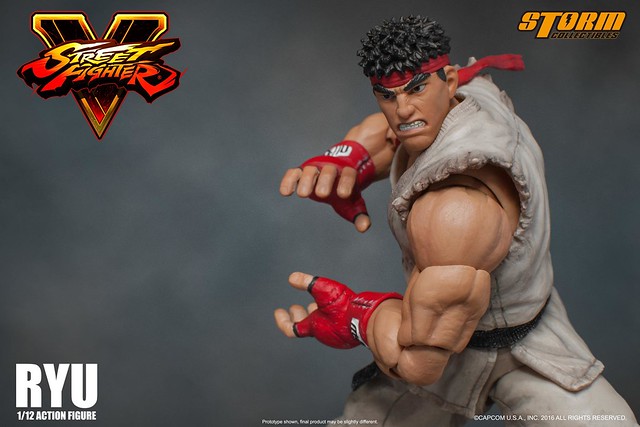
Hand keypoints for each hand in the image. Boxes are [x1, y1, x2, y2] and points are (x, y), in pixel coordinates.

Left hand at [274, 272, 400, 348]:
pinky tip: (331, 309)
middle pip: (305, 327)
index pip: (291, 329)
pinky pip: (332, 327)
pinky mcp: (347, 335)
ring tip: (313, 305)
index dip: (282, 321)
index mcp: (314, 327)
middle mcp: (323, 334)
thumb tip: (292, 278)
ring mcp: (336, 336)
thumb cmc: (345, 307)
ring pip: (320, 326)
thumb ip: (306, 282)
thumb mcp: (323, 289)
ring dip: (314, 315)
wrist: (368, 319)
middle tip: (295, 307)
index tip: (279, 312)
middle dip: (299, 315)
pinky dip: (327, 318)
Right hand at [279, 141, 374, 232]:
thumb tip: (364, 228)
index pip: (349, 175)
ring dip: (306, 180)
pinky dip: (289, 180)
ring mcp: (315, 168)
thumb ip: (359, 215)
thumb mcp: (354, 203)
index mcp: (348, 173)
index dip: (346, 183)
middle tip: (322, 195)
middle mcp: (331, 168)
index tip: (343, 195)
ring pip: (310, 170)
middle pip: (328, 171)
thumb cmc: (346, 190)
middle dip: (325, 181)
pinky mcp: (302, 171)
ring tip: (302, 195)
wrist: (337, 172)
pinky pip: (294, 173)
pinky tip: (285, 193)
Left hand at [397, 266, 490, 353]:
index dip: (408, 340)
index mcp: (426, 301)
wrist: (459, 253)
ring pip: (452, 346)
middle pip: (436, 345)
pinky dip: (454, 341)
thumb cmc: (430, 271)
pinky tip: (446, 332)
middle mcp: (450, 308)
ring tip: (433, 337)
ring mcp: (467, 312)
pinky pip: (465, 338)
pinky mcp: (478, 313)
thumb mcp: (412, 292)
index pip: (416, 338)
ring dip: (440, 347)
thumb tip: (408, 339)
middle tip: (418, 341)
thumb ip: (410, 317)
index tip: (406, 338)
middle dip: (424, 347)